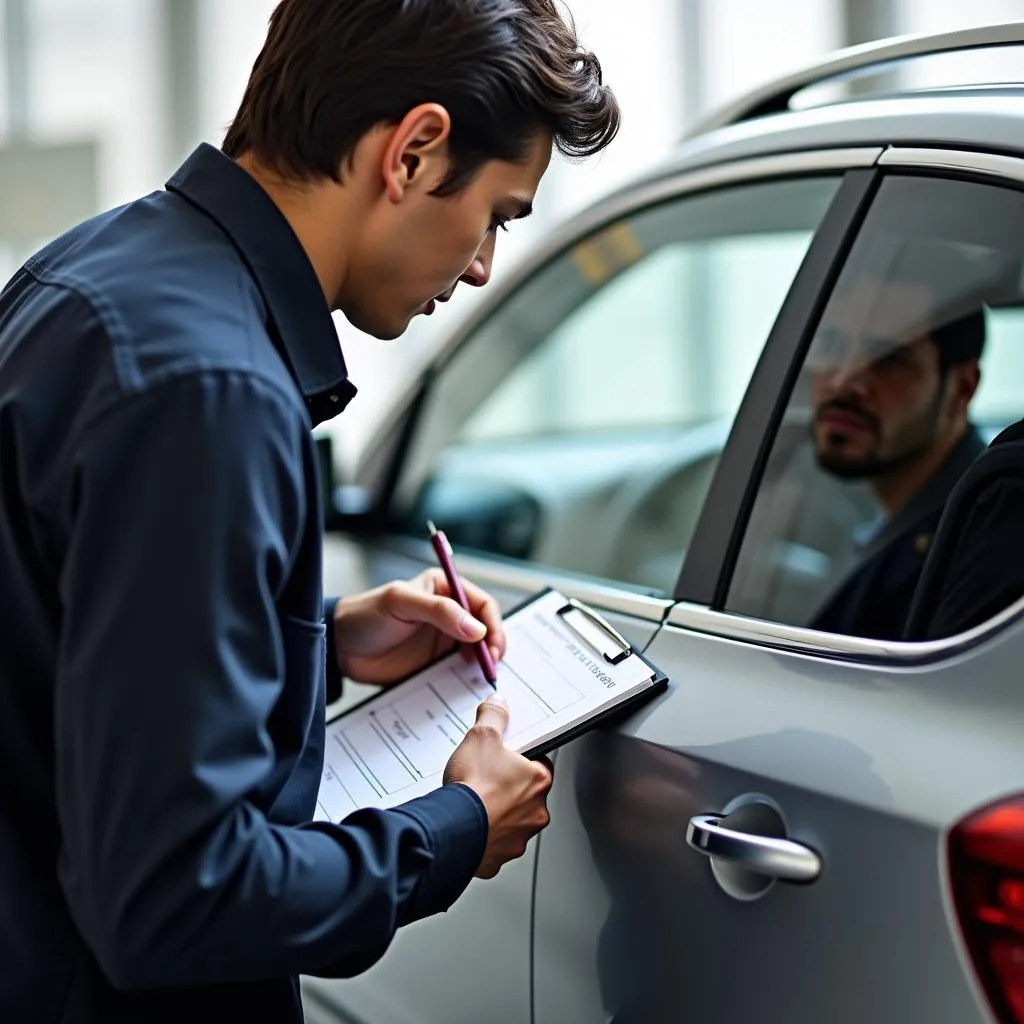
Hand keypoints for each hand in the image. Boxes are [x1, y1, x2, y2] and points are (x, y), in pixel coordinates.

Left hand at [333, 569, 505, 685]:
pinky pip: (457, 672)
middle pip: (485, 630)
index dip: (492, 624)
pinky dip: (466, 680)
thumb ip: (440, 611)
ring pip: (475, 652)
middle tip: (490, 666)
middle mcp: (449, 614)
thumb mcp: (401, 604)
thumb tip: (477, 629)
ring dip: (482, 665)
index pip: (482, 604)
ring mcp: (443, 640)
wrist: (340, 648)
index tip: (492, 646)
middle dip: (493, 647)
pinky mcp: (434, 664)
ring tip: (482, 678)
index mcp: (445, 589)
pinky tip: (466, 686)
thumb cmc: (366, 615)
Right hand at [443, 694, 552, 877]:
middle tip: (486, 779)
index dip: (522, 759)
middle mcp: (535, 813)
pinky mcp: (497, 859)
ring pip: (511, 822)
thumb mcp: (482, 736)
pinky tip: (468, 825)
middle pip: (526, 795)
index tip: (507, 758)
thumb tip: (498, 703)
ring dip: (497, 814)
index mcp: (538, 782)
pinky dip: (483, 838)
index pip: (540, 765)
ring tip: (474, 802)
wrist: (451, 827)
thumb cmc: (473, 786)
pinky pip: (493, 845)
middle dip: (508, 788)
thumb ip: (494, 716)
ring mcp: (517, 838)